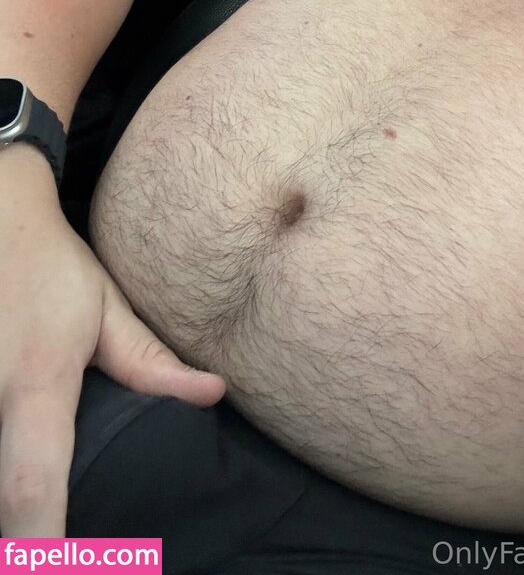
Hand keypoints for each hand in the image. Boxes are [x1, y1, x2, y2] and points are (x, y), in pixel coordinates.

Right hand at [0, 174, 225, 536]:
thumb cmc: (51, 267)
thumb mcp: (104, 310)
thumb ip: (151, 362)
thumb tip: (215, 395)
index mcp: (34, 382)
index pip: (32, 482)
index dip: (40, 545)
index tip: (58, 571)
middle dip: (22, 535)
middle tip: (63, 549)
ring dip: (8, 502)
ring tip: (40, 523)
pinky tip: (17, 475)